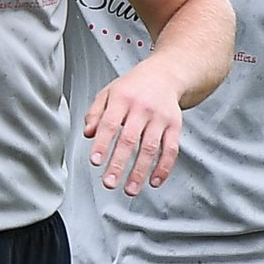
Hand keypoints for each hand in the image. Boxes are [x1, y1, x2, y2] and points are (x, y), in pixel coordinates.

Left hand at [83, 60, 182, 194]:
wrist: (165, 74)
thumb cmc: (133, 87)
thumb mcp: (108, 93)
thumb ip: (95, 113)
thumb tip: (88, 133)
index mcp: (122, 99)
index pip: (109, 124)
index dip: (102, 144)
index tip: (95, 162)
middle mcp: (141, 108)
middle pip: (129, 140)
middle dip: (119, 164)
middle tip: (109, 183)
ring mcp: (160, 118)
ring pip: (150, 148)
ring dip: (140, 172)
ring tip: (130, 189)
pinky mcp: (175, 126)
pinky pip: (171, 150)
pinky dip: (164, 168)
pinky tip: (154, 181)